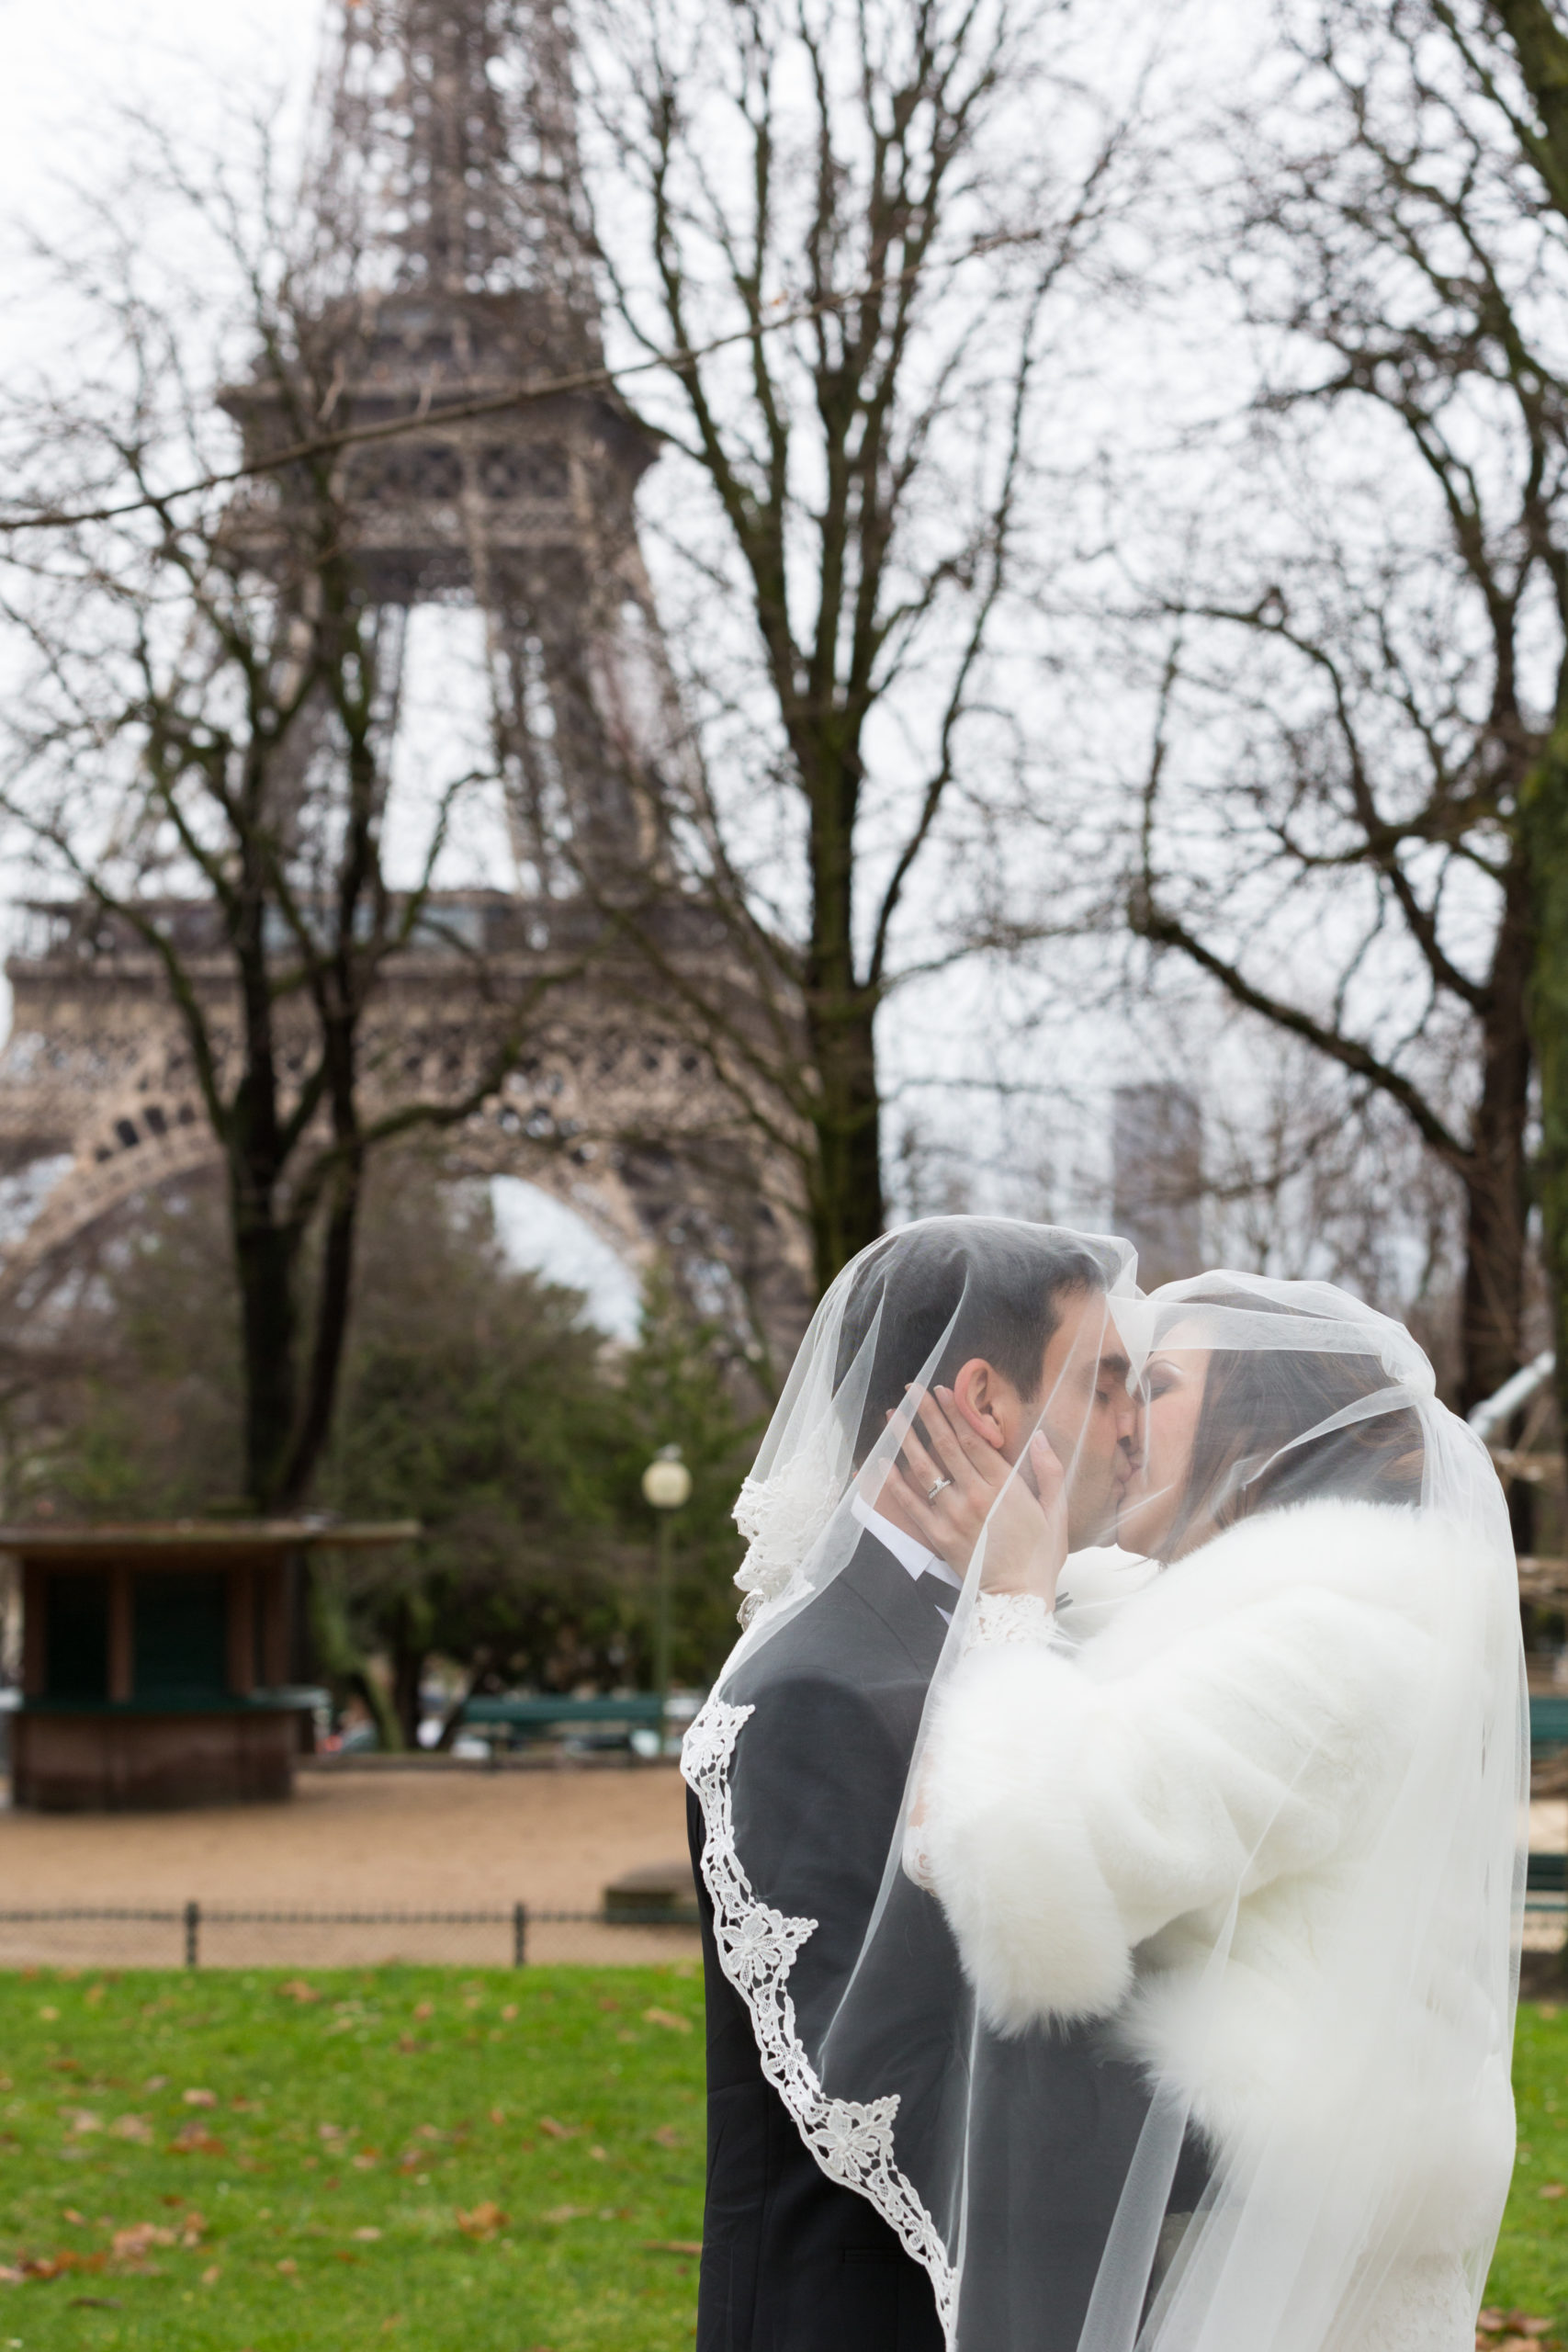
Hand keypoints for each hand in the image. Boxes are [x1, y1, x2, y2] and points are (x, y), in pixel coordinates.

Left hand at [879, 1384, 1068, 1603]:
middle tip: (912, 1391)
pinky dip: (895, 1482)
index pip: (973, 1439)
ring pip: (925, 1469)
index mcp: (1004, 1486)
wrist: (1017, 1599)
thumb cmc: (1040, 1556)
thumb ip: (1049, 1472)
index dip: (955, 1412)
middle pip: (946, 1446)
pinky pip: (911, 1504)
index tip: (942, 1390)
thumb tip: (1041, 1438)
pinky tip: (883, 1462)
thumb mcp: (1056, 1512)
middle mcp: (975, 1495)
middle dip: (927, 1414)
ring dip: (907, 1438)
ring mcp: (953, 1515)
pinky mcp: (938, 1536)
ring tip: (893, 1415)